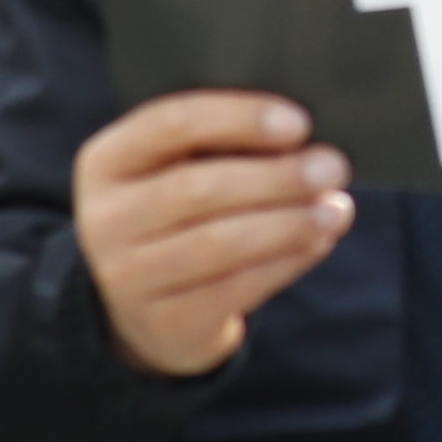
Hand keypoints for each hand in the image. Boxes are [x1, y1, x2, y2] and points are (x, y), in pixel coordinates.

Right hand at [73, 89, 352, 378]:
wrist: (145, 305)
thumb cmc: (179, 213)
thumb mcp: (179, 168)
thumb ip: (227, 145)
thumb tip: (304, 142)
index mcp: (108, 161)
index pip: (171, 123)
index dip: (239, 118)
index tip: (299, 123)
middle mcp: (105, 219)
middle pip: (198, 188)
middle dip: (276, 176)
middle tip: (333, 167)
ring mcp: (127, 278)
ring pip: (218, 244)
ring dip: (288, 223)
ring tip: (336, 209)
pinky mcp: (163, 323)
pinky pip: (234, 288)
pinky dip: (285, 262)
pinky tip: (318, 242)